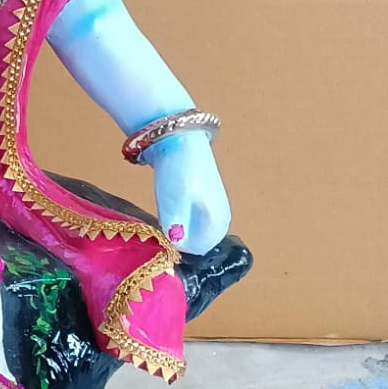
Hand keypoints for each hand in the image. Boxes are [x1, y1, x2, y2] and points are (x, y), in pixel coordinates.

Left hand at [146, 132, 231, 254]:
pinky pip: (193, 215)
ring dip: (180, 223)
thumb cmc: (178, 173)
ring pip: (194, 227)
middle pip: (197, 240)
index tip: (164, 230)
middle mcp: (223, 218)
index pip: (196, 250)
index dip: (177, 244)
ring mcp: (216, 205)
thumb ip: (177, 232)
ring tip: (167, 206)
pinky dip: (182, 212)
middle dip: (180, 235)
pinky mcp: (207, 194)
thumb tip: (180, 246)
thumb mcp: (173, 206)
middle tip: (164, 218)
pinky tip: (171, 199)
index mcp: (218, 224)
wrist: (180, 138)